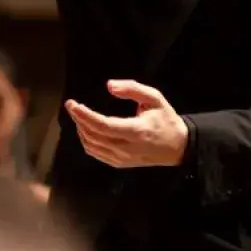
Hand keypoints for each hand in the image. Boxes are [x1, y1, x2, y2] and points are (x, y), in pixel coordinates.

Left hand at [65, 80, 188, 168]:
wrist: (178, 147)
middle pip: (94, 136)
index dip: (85, 115)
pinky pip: (96, 154)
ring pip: (92, 146)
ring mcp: (122, 159)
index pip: (103, 125)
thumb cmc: (166, 120)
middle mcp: (126, 148)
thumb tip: (109, 86)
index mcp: (136, 131)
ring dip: (81, 130)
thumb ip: (132, 88)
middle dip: (79, 120)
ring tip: (78, 115)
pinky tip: (86, 129)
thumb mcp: (154, 98)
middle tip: (72, 106)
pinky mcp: (119, 164)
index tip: (72, 104)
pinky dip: (87, 141)